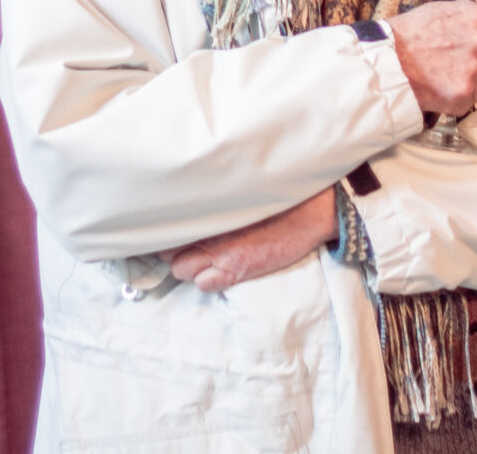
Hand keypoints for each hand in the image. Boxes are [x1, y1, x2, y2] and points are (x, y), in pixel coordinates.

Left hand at [169, 189, 336, 293]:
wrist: (310, 210)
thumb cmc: (277, 197)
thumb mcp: (240, 191)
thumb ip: (213, 199)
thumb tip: (191, 204)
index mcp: (207, 205)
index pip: (167, 223)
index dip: (167, 231)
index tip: (167, 231)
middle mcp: (207, 228)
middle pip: (166, 248)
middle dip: (173, 249)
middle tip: (187, 245)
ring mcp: (219, 251)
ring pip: (179, 269)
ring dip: (188, 266)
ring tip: (203, 259)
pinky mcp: (235, 270)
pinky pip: (203, 284)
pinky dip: (207, 280)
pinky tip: (218, 271)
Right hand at [387, 0, 476, 115]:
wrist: (386, 60)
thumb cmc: (409, 34)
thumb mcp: (444, 11)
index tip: (471, 47)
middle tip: (449, 61)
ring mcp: (474, 70)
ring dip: (468, 84)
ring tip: (442, 75)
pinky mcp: (464, 94)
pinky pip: (470, 102)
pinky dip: (457, 100)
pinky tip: (439, 88)